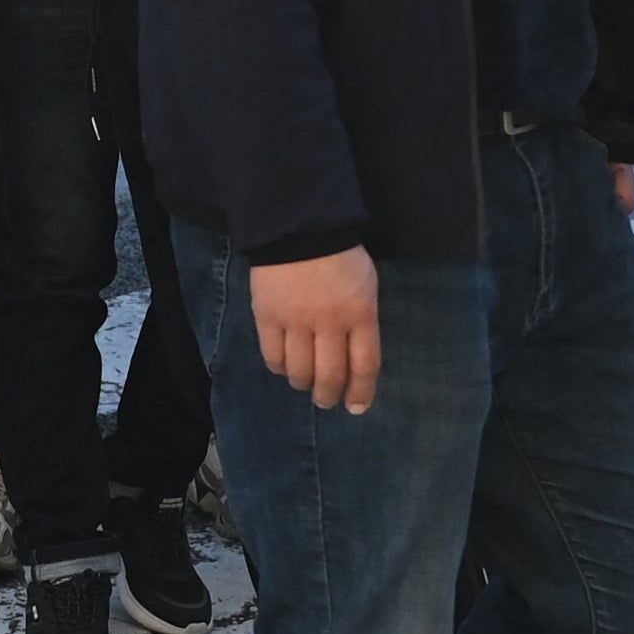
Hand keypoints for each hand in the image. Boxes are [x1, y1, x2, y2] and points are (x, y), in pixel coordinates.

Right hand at [254, 246, 382, 413]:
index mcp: (361, 313)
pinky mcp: (268, 316)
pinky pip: (272, 356)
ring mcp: (296, 320)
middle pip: (329, 376)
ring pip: (299, 371)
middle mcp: (330, 322)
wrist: (299, 225)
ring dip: (303, 383)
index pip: (364, 365)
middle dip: (328, 396)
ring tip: (304, 382)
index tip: (356, 407)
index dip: (361, 392)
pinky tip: (283, 365)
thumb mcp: (366, 285)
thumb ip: (362, 321)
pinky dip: (279, 367)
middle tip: (326, 401)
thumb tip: (355, 359)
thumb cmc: (340, 255)